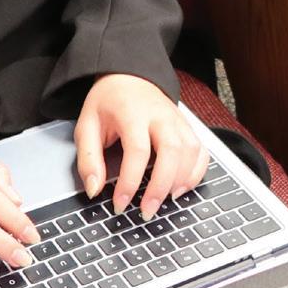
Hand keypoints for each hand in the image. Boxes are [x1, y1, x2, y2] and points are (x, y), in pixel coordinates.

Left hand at [75, 73, 207, 220]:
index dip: (130, 182)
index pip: (138, 151)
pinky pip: (201, 150)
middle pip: (172, 152)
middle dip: (160, 187)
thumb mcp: (87, 125)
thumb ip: (89, 158)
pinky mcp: (187, 126)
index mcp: (133, 113)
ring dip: (181, 181)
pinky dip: (196, 172)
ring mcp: (178, 120)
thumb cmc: (108, 102)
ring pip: (190, 152)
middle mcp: (160, 115)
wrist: (129, 75)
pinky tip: (182, 187)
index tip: (120, 204)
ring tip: (165, 201)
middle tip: (146, 211)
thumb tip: (94, 190)